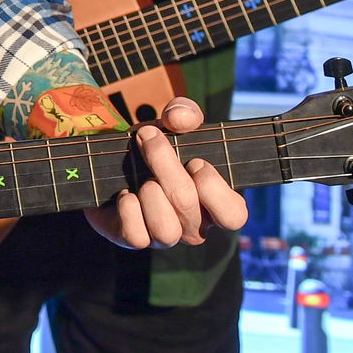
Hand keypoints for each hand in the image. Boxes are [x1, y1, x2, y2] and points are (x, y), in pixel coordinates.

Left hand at [83, 98, 247, 248]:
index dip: (213, 187)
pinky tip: (127, 194)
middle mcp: (194, 226)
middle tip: (149, 139)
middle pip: (187, 205)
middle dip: (164, 165)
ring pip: (166, 231)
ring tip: (144, 179)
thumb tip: (179, 118)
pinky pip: (136, 236)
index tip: (194, 161)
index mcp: (214, 204)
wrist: (118, 163)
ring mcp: (165, 237)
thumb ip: (184, 113)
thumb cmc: (158, 147)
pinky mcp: (135, 239)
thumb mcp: (173, 124)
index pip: (234, 215)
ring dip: (150, 193)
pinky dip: (129, 209)